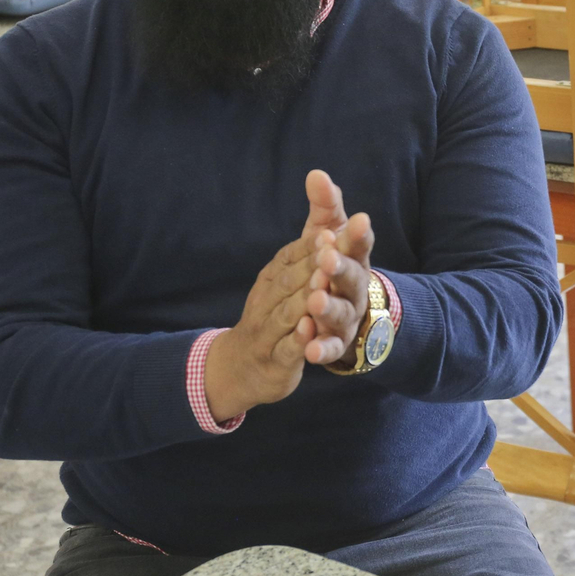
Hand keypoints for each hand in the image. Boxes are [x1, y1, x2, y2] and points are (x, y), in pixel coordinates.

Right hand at [204, 237, 318, 421]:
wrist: (241, 368)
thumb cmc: (274, 316)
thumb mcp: (286, 283)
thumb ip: (307, 252)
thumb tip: (324, 207)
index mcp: (271, 279)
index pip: (288, 258)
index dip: (309, 247)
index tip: (329, 233)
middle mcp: (265, 302)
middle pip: (288, 281)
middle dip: (311, 266)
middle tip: (333, 251)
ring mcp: (267, 333)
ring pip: (287, 313)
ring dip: (306, 298)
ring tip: (323, 284)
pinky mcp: (276, 362)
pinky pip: (287, 348)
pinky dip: (299, 338)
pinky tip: (311, 328)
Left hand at [302, 170, 375, 363]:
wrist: (344, 315)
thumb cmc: (335, 267)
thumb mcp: (329, 235)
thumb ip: (325, 207)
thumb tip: (316, 174)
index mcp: (355, 259)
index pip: (360, 243)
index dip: (358, 234)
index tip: (358, 220)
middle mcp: (356, 288)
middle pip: (353, 278)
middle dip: (341, 268)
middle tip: (328, 258)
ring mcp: (348, 317)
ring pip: (342, 313)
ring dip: (330, 307)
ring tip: (315, 301)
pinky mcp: (336, 343)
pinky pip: (331, 347)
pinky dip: (322, 348)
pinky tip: (310, 349)